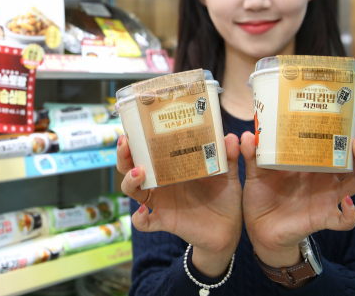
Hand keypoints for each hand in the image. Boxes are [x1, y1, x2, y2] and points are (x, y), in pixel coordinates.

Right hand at [118, 134, 242, 277]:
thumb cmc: (223, 195)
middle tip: (126, 144)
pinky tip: (143, 211)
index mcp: (171, 167)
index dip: (135, 140)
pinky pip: (144, 223)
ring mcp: (160, 202)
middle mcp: (160, 183)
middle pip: (130, 168)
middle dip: (124, 156)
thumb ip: (228, 155)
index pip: (146, 150)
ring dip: (130, 181)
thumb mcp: (227, 173)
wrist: (229, 227)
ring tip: (139, 172)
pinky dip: (138, 218)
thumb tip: (230, 137)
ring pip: (132, 191)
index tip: (133, 127)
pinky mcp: (165, 220)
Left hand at [241, 113, 354, 272]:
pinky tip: (348, 202)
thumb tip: (248, 134)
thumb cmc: (262, 196)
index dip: (345, 128)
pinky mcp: (323, 218)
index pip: (336, 143)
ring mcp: (328, 198)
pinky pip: (346, 220)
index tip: (349, 110)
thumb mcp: (254, 172)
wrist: (258, 228)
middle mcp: (325, 179)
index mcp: (312, 164)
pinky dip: (352, 213)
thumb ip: (251, 155)